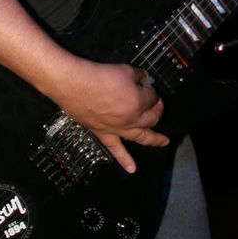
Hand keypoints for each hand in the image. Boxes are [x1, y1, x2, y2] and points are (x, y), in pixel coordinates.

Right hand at [46, 58, 168, 174]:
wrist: (74, 85)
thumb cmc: (99, 76)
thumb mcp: (124, 70)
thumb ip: (138, 76)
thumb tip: (144, 79)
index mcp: (139, 102)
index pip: (152, 98)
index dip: (152, 90)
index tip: (148, 85)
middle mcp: (132, 119)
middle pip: (151, 117)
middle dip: (156, 109)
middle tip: (156, 103)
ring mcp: (119, 129)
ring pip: (141, 137)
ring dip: (154, 139)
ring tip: (163, 141)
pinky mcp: (104, 134)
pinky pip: (116, 150)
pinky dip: (124, 160)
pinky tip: (132, 169)